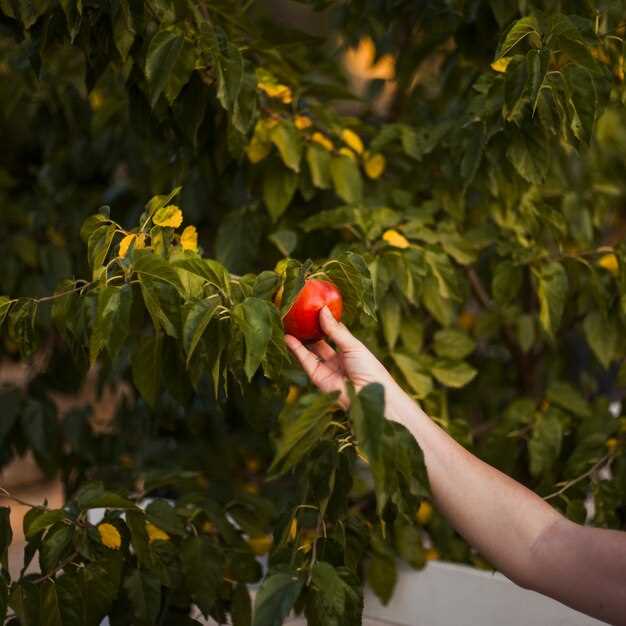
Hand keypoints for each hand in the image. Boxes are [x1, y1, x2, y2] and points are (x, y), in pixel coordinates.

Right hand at [284, 306, 407, 416]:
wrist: (368, 395)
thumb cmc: (368, 368)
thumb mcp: (352, 345)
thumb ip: (335, 330)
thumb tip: (323, 310)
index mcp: (350, 349)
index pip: (335, 331)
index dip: (326, 320)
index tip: (315, 306)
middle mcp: (337, 358)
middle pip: (320, 341)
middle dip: (309, 328)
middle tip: (297, 314)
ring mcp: (327, 368)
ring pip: (310, 350)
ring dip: (299, 338)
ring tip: (288, 322)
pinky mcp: (317, 377)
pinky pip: (305, 360)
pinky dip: (296, 349)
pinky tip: (288, 337)